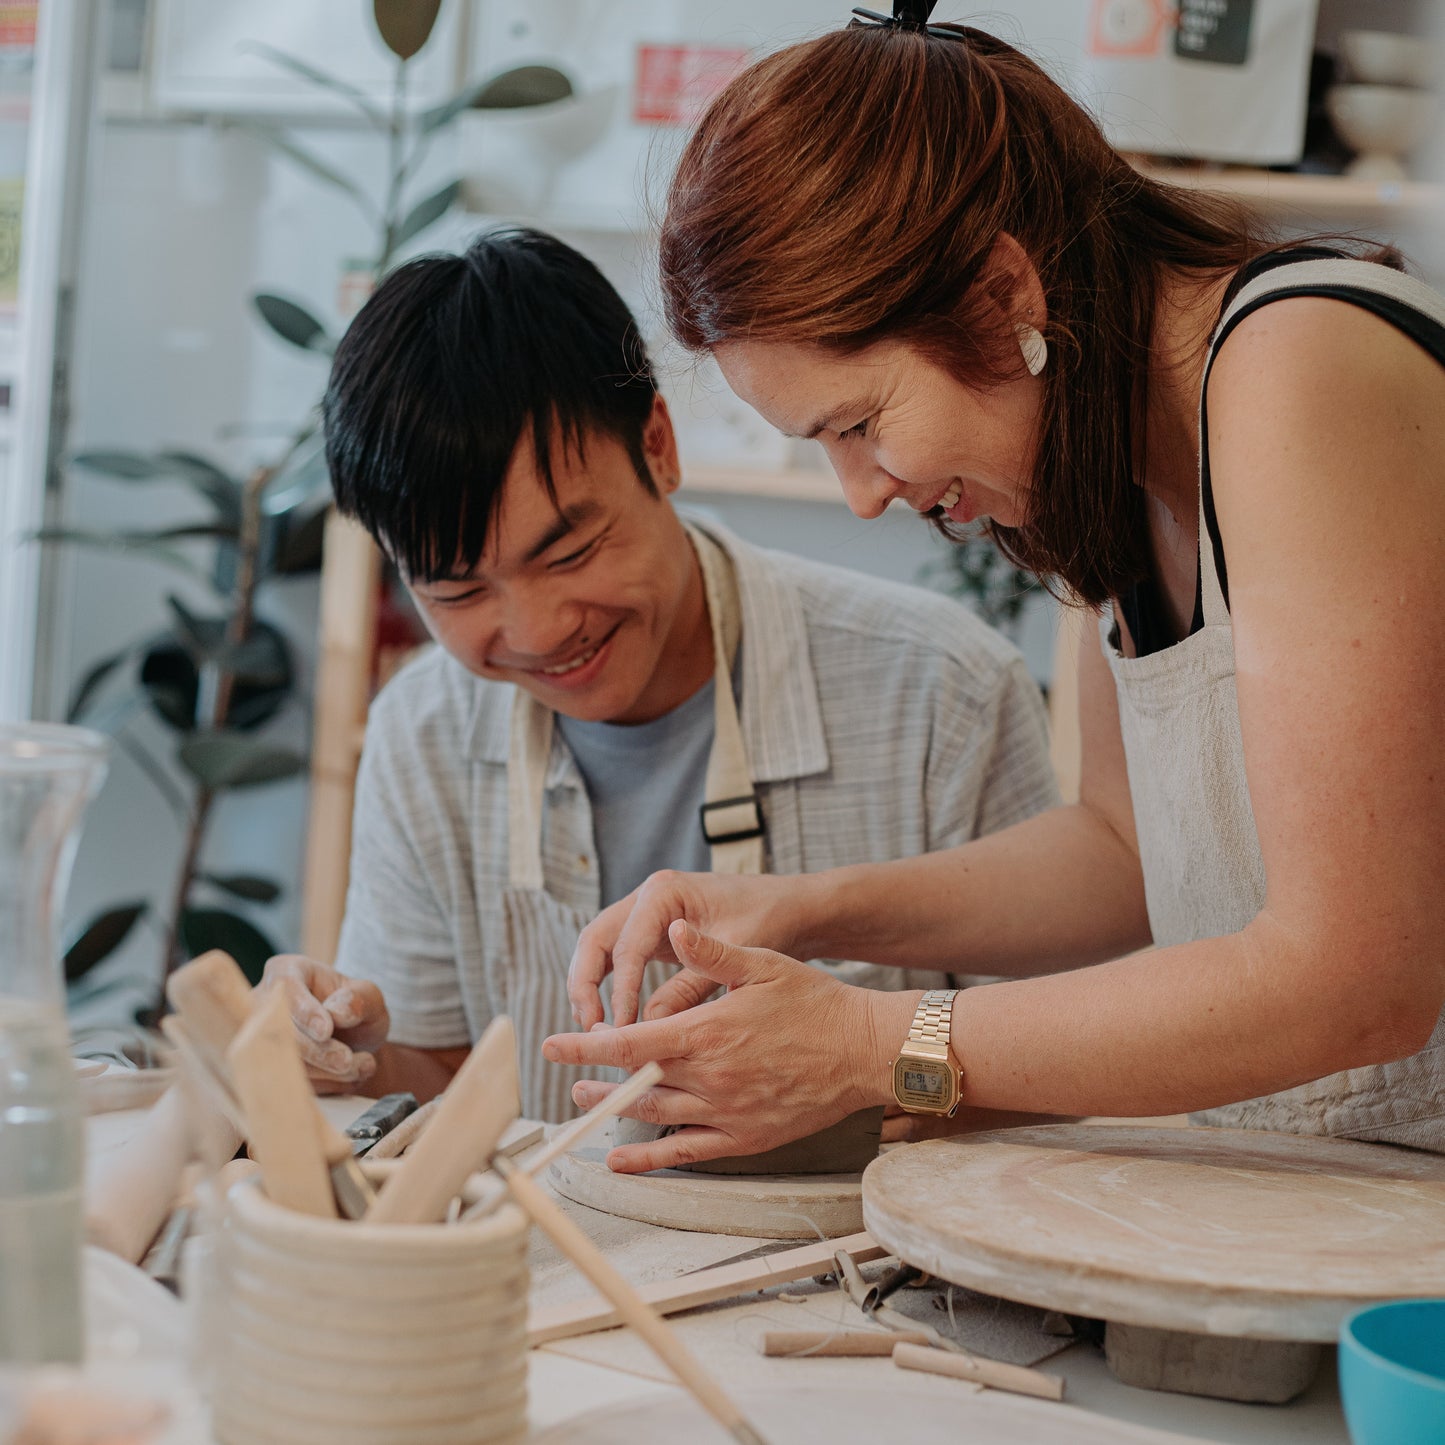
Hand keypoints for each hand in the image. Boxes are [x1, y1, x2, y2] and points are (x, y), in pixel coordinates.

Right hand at [256, 954, 389, 1093]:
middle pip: (278, 1030)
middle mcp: (262, 1003)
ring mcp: (258, 1038)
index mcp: (286, 971)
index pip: (285, 988)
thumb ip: (359, 998)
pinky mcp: (265, 1069)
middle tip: (348, 1061)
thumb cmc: (355, 1009)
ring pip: (281, 1060)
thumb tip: (337, 1012)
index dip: (305, 1011)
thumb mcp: (369, 997)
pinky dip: (322, 1085)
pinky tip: (349, 1078)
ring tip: (361, 1066)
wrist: (352, 1041)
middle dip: (316, 1050)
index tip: (326, 1031)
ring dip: (323, 1071)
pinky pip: (286, 1083)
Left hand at [548, 920, 915, 1171]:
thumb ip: (710, 953)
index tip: (553, 1045)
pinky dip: (649, 1159)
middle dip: (595, 1078)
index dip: (585, 1045)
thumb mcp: (761, 964)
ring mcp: (726, 1112)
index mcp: (708, 1032)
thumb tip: (672, 930)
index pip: (630, 1042)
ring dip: (616, 1111)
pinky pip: (687, 1153)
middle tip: (568, 1077)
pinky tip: (622, 1161)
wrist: (864, 1051)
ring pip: (654, 1116)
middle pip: (635, 1083)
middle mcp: (710, 1077)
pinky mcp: (744, 1137)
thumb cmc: (816, 1002)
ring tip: (588, 1103)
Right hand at [567, 869, 811, 1029]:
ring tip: (593, 1031)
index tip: (621, 1032)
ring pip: (598, 948)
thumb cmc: (768, 921)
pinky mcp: (652, 931)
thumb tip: (650, 1026)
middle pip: (595, 940)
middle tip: (590, 1030)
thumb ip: (692, 986)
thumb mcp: (734, 954)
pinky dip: (608, 985)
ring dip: (589, 987)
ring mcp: (646, 912)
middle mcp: (647, 897)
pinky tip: (613, 1019)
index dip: (620, 992)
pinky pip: (617, 957)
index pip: (627, 947)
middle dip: (584, 986)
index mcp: (664, 892)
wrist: (790, 907)